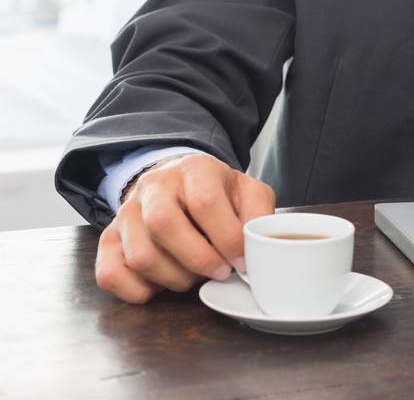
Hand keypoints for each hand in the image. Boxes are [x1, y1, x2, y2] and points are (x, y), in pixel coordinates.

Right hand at [95, 154, 274, 303]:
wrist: (178, 184)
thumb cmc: (217, 193)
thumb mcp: (247, 193)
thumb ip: (259, 213)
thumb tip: (257, 245)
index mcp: (194, 169)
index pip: (205, 202)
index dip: (227, 238)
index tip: (241, 262)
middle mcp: (153, 187)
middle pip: (163, 226)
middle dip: (198, 260)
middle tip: (219, 272)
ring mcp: (125, 213)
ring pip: (140, 256)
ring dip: (175, 278)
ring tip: (195, 276)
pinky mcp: (108, 240)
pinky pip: (111, 275)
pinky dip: (138, 291)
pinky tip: (163, 283)